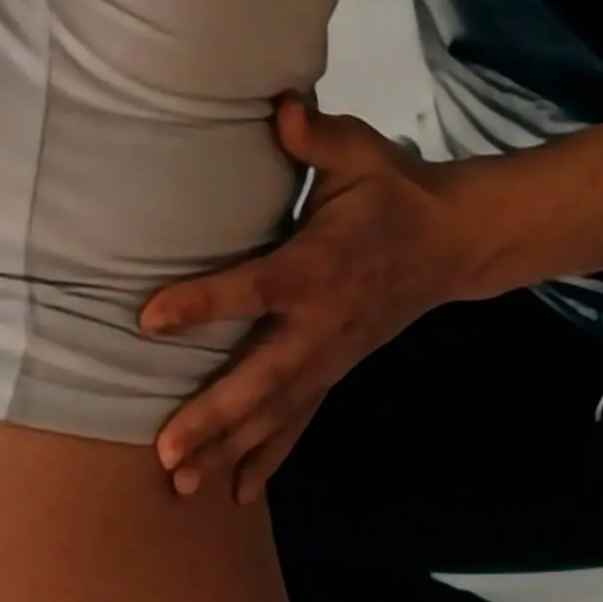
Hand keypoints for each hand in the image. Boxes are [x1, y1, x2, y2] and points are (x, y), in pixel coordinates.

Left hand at [135, 96, 472, 505]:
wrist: (454, 242)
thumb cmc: (394, 190)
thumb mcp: (360, 152)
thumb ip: (317, 135)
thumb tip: (280, 105)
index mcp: (317, 266)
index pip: (253, 288)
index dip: (202, 303)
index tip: (148, 319)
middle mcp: (321, 324)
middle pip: (261, 379)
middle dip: (214, 418)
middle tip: (165, 452)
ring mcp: (330, 357)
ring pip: (275, 414)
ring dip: (228, 451)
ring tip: (181, 486)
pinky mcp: (334, 372)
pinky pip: (298, 423)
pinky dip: (267, 460)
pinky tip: (235, 495)